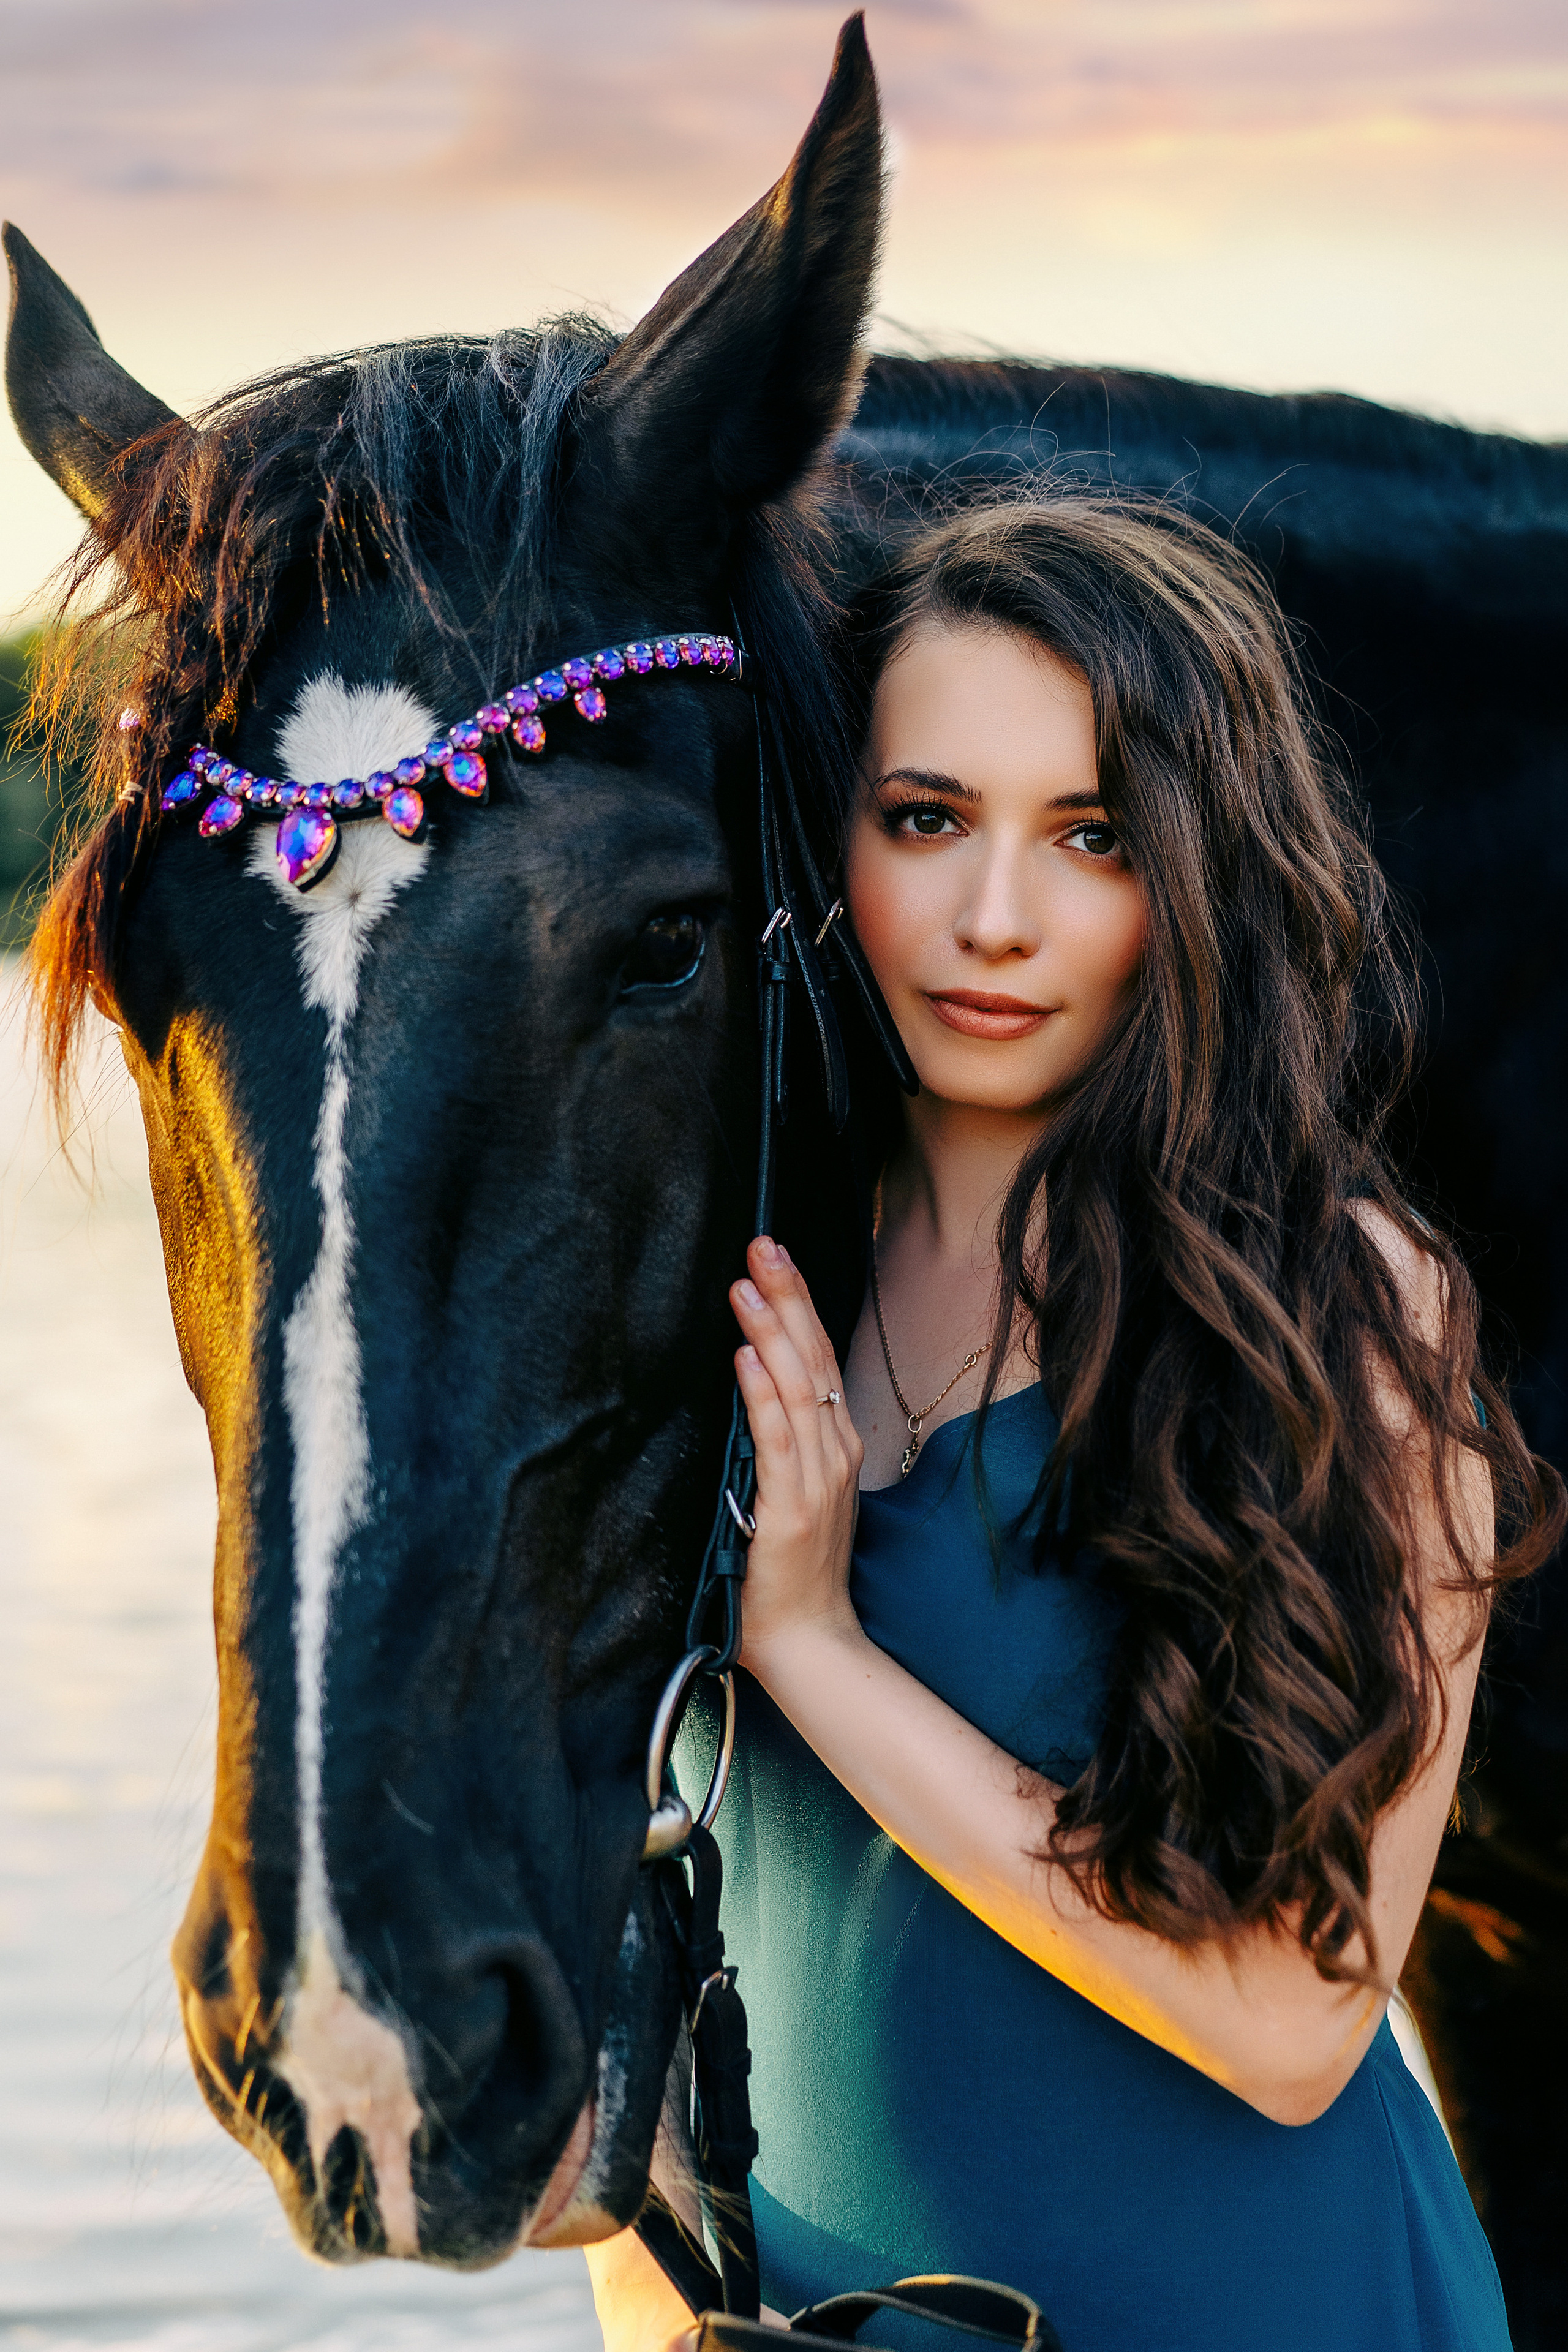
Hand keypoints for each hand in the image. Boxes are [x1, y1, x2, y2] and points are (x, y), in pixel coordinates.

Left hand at [730, 1236, 865, 1673]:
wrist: (811, 1642)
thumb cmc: (790, 1572)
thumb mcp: (792, 1491)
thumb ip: (781, 1441)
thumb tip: (751, 1381)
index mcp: (835, 1446)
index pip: (818, 1359)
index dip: (798, 1305)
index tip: (772, 1257)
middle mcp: (835, 1452)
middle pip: (813, 1359)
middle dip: (788, 1296)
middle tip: (763, 1244)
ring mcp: (818, 1479)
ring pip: (798, 1388)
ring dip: (771, 1331)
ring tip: (747, 1284)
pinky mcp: (793, 1507)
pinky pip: (778, 1440)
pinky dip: (761, 1394)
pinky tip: (745, 1356)